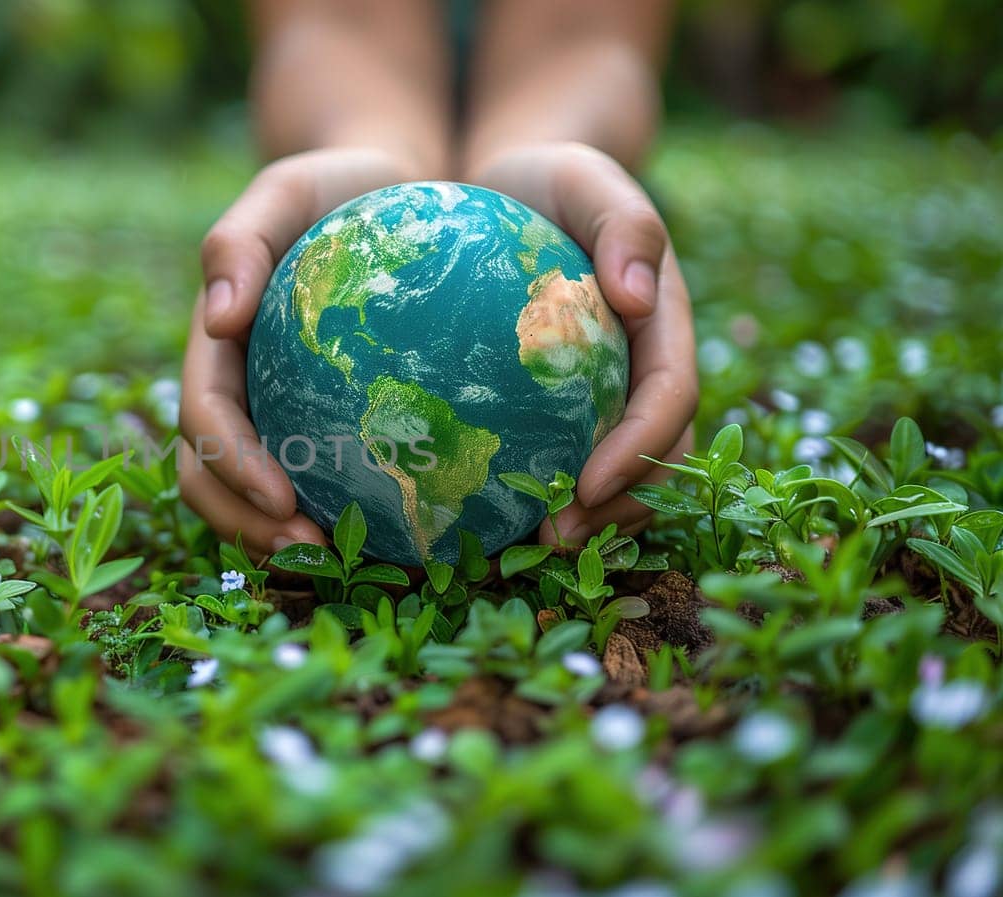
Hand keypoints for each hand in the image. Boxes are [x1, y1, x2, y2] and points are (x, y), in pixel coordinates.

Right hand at [179, 147, 423, 557]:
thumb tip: (216, 318)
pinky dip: (344, 519)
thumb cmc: (337, 187)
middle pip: (212, 477)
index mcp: (217, 346)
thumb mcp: (288, 188)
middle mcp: (237, 389)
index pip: (204, 418)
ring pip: (255, 496)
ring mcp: (276, 414)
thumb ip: (240, 240)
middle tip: (313, 555)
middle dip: (247, 526)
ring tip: (349, 565)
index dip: (229, 465)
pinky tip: (400, 540)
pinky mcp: (323, 428)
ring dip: (285, 541)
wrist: (390, 194)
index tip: (282, 499)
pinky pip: (325, 485)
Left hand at [469, 141, 696, 544]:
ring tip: (529, 542)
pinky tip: (486, 516)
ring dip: (589, 516)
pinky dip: (539, 491)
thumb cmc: (548, 179)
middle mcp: (643, 365)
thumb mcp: (584, 176)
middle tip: (555, 536)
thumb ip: (625, 222)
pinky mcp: (561, 405)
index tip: (588, 485)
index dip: (642, 448)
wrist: (510, 187)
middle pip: (658, 453)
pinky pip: (559, 456)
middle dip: (621, 506)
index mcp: (662, 321)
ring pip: (619, 469)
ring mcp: (607, 390)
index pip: (671, 398)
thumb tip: (636, 295)